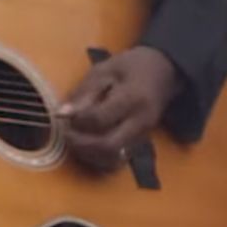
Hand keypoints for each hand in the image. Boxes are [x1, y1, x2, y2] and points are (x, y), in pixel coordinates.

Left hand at [60, 46, 180, 172]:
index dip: (77, 121)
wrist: (164, 71)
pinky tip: (89, 146)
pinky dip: (99, 158)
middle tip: (66, 134)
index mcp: (132, 98)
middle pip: (107, 146)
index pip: (99, 120)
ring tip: (75, 139)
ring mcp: (143, 136)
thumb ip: (84, 93)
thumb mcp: (105, 70)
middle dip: (81, 144)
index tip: (66, 114)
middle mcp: (140, 122)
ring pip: (112, 158)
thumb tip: (62, 115)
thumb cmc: (131, 66)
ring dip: (88, 154)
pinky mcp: (141, 143)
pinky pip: (117, 160)